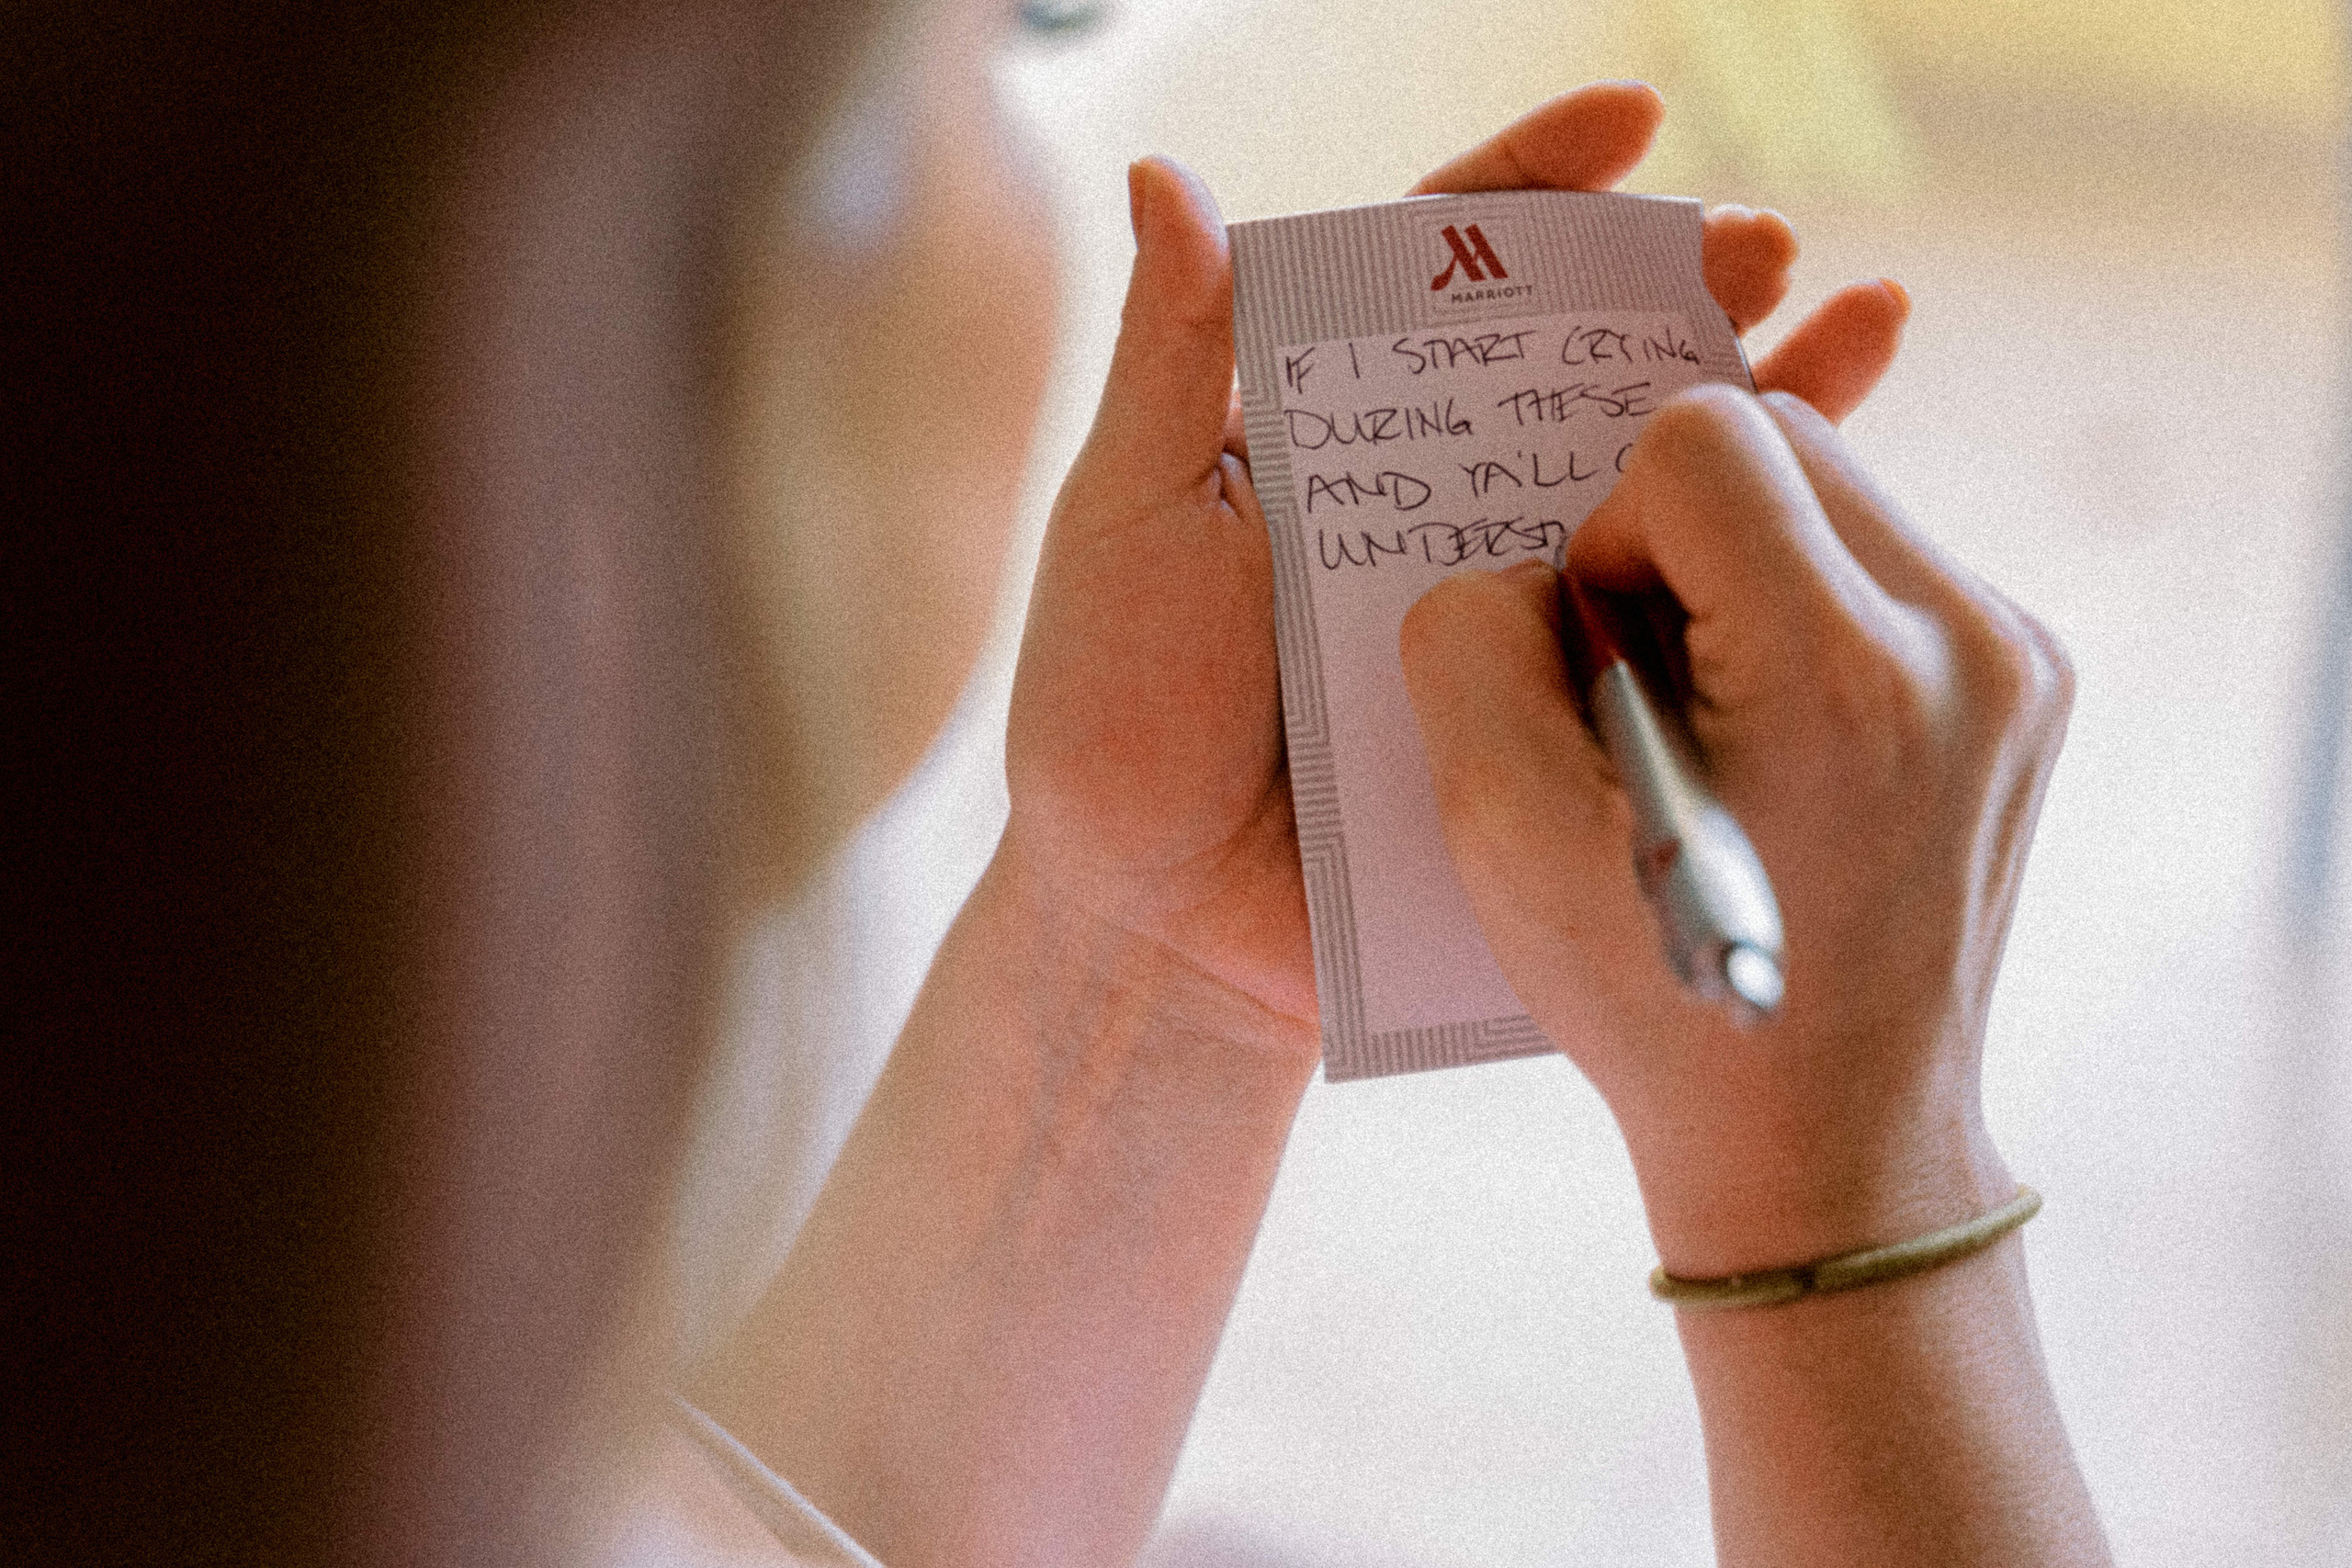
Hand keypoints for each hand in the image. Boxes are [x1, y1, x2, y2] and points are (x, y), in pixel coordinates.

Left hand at [1004, 82, 1914, 1059]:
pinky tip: (1834, 504)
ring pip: (1639, 476)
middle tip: (1764, 243)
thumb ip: (1167, 362)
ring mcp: (1500, 602)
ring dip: (1752, 395)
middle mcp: (1425, 498)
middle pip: (1569, 356)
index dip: (1534, 188)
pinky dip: (1748, 560)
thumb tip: (1163, 176)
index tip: (1629, 123)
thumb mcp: (1125, 522)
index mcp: (1324, 427)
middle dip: (1674, 283)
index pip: (1437, 270)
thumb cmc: (1113, 717)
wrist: (1163, 929)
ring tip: (1858, 326)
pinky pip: (1661, 621)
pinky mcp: (1549, 707)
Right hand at [1398, 387, 2072, 1273]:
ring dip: (1743, 571)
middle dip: (1678, 540)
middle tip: (1650, 685)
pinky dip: (1804, 612)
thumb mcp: (1503, 830)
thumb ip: (1473, 645)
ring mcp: (2019, 660)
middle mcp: (1965, 643)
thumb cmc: (1658, 997)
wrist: (1826, 1138)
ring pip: (1833, 490)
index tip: (1608, 662)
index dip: (1612, 537)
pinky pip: (1881, 561)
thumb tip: (1533, 569)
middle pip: (1779, 442)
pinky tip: (1783, 736)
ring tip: (1718, 719)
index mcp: (1840, 673)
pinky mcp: (2032, 680)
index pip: (1703, 438)